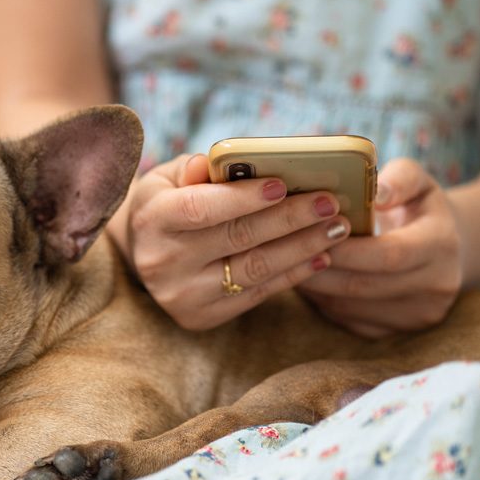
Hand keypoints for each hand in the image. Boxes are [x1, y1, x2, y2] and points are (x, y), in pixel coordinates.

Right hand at [121, 154, 351, 329]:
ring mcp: (182, 295)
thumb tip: (224, 161)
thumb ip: (196, 168)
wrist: (143, 255)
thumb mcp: (168, 178)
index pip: (201, 208)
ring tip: (336, 229)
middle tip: (330, 203)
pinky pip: (257, 295)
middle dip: (289, 219)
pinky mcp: (201, 317)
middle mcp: (163, 262)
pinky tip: (320, 256)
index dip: (243, 198)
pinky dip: (293, 274)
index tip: (284, 184)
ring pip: (253, 270)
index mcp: (152, 220)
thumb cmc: (167, 204)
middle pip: (237, 239)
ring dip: (302, 248)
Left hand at [298, 158, 463, 337]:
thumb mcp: (417, 181)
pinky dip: (322, 302)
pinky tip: (306, 282)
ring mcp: (417, 315)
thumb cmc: (418, 207)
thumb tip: (375, 193)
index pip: (390, 255)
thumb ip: (399, 178)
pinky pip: (349, 320)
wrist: (445, 248)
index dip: (348, 250)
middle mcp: (436, 286)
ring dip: (315, 288)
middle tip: (286, 253)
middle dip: (321, 270)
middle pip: (364, 285)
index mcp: (442, 245)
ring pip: (351, 307)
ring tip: (288, 265)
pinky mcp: (396, 331)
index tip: (314, 235)